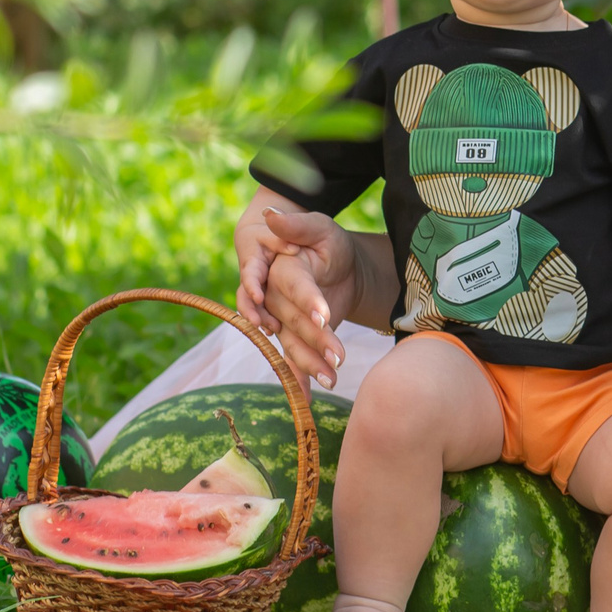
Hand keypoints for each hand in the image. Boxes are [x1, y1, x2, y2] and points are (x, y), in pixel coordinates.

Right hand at [254, 209, 360, 388]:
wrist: (341, 265)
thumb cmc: (327, 242)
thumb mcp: (319, 228)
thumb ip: (297, 224)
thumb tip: (270, 213)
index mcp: (282, 268)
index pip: (293, 285)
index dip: (306, 300)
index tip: (324, 317)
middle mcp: (276, 297)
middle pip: (293, 320)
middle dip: (317, 339)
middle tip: (340, 356)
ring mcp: (283, 319)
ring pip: (293, 343)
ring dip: (311, 363)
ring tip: (332, 379)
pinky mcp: (294, 336)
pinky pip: (294, 358)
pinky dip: (302, 377)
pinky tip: (310, 398)